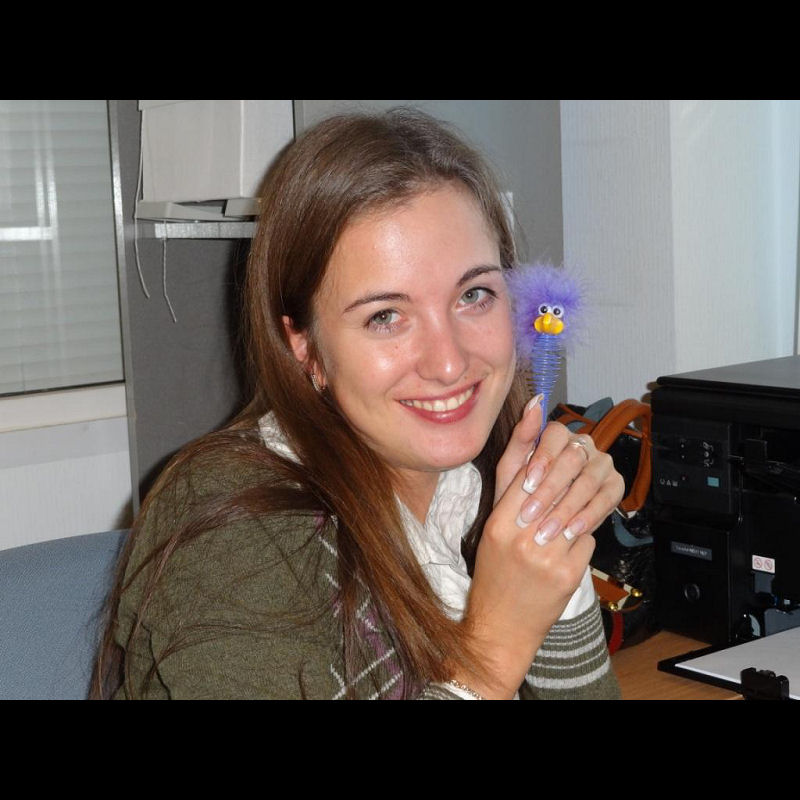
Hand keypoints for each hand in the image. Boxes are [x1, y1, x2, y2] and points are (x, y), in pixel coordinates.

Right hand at [456, 398, 623, 698]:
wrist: (501, 626)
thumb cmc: (495, 569)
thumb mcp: (493, 521)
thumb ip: (513, 473)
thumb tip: (534, 412)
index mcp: (498, 522)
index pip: (529, 470)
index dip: (547, 454)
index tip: (555, 435)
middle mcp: (521, 537)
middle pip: (560, 486)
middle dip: (572, 475)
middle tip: (579, 467)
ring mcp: (547, 557)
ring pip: (579, 510)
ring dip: (580, 506)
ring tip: (573, 508)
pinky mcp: (568, 576)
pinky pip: (588, 539)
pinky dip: (583, 536)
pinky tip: (570, 543)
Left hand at [516, 415, 624, 545]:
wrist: (536, 524)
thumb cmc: (520, 493)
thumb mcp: (511, 469)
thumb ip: (521, 437)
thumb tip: (534, 401)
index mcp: (558, 436)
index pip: (556, 435)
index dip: (542, 459)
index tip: (527, 484)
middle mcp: (583, 445)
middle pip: (573, 458)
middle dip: (550, 489)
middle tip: (531, 514)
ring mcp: (602, 464)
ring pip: (589, 480)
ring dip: (567, 507)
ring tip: (549, 530)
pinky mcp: (615, 485)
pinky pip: (607, 498)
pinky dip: (588, 516)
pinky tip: (572, 531)